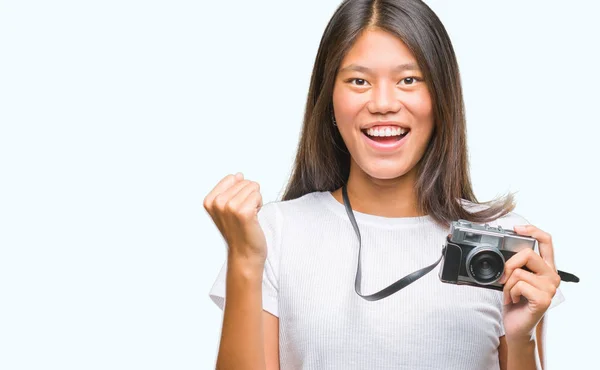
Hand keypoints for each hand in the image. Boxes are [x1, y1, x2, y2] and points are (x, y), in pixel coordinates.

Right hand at [203, 173, 266, 264]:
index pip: (232, 177)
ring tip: (248, 216)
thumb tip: (239, 175)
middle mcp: (217, 203)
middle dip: (248, 196)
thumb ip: (230, 189)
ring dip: (255, 201)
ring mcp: (229, 207)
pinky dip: (259, 205)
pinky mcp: (243, 212)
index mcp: (209, 200)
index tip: (236, 208)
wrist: (244, 254)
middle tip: (243, 214)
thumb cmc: (239, 231)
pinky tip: (254, 218)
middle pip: (244, 181)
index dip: (239, 191)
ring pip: (253, 187)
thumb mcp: (227, 208)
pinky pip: (258, 195)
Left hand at [499, 224, 560, 341]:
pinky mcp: (544, 299)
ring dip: (507, 284)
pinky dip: (509, 293)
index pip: (546, 241)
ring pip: (519, 272)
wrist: (516, 326)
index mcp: (545, 267)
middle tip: (503, 278)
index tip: (516, 228)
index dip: (532, 230)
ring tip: (511, 294)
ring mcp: (549, 288)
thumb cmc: (515, 301)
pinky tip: (514, 300)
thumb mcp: (515, 278)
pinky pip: (518, 285)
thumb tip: (501, 251)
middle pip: (528, 254)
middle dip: (509, 264)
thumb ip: (515, 264)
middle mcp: (551, 276)